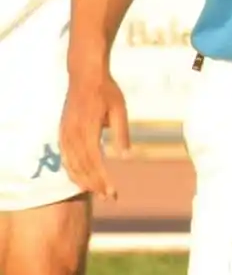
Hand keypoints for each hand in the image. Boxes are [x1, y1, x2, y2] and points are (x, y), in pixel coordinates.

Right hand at [60, 71, 130, 199]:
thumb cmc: (106, 92)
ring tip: (98, 193)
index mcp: (87, 129)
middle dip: (95, 185)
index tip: (113, 192)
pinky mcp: (62, 133)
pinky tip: (80, 180)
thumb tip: (126, 156)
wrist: (85, 76)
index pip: (94, 162)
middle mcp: (72, 134)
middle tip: (109, 198)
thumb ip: (121, 133)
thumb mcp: (119, 109)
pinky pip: (65, 158)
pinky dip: (72, 172)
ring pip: (71, 165)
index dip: (103, 179)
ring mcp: (65, 134)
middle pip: (82, 168)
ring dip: (84, 182)